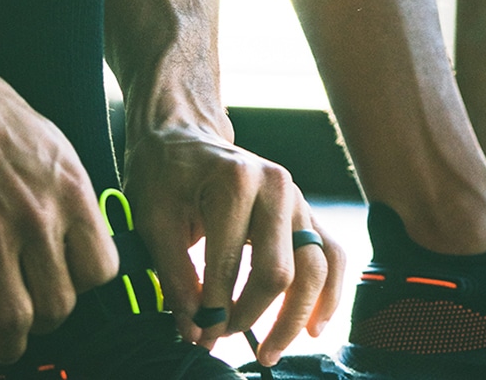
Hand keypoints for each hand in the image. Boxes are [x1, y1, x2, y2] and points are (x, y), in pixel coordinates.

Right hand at [0, 53, 118, 364]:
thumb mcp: (55, 146)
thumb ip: (69, 194)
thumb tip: (79, 238)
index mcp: (71, 190)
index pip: (103, 268)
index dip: (89, 285)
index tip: (74, 285)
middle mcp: (38, 216)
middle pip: (62, 303)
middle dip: (52, 318)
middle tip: (38, 312)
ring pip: (16, 320)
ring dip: (12, 342)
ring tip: (7, 342)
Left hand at [124, 121, 344, 366]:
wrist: (184, 135)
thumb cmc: (164, 174)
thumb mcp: (153, 220)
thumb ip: (175, 277)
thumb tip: (196, 329)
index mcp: (235, 181)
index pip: (229, 266)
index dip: (212, 311)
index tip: (196, 333)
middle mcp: (276, 185)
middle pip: (278, 272)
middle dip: (249, 316)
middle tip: (220, 336)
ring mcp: (297, 197)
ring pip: (314, 268)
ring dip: (295, 318)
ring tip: (268, 351)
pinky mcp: (306, 210)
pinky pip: (332, 255)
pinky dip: (330, 293)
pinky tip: (316, 325)